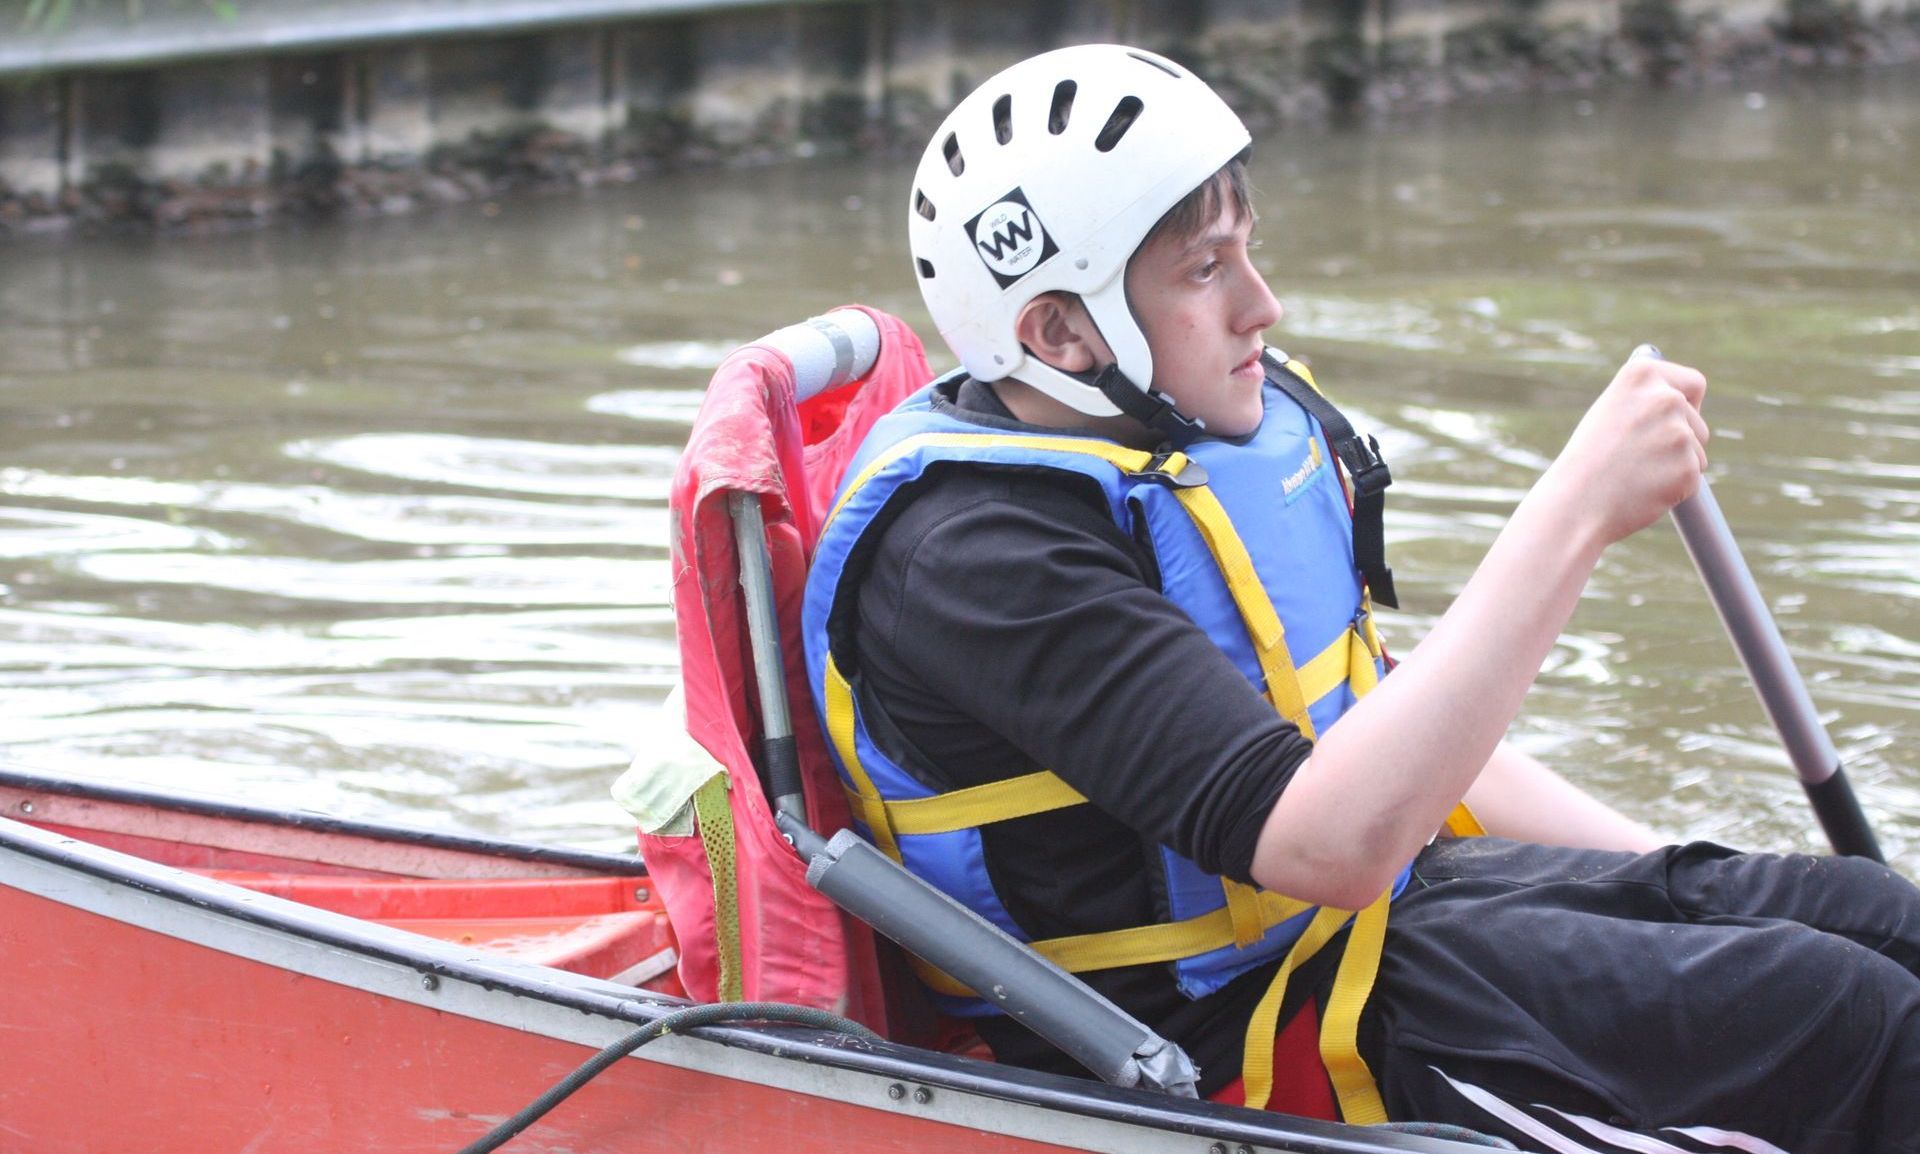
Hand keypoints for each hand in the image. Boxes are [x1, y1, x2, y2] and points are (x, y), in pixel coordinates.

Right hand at [1545, 355, 1709, 549]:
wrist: (1575, 504)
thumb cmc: (1588, 460)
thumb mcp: (1609, 412)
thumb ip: (1646, 401)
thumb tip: (1680, 402)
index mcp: (1642, 375)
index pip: (1693, 383)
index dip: (1686, 404)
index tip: (1670, 421)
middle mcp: (1665, 398)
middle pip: (1698, 422)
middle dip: (1679, 441)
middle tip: (1639, 458)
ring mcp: (1679, 433)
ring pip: (1697, 451)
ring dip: (1676, 464)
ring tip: (1635, 473)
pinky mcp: (1688, 467)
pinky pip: (1692, 478)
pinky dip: (1673, 488)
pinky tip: (1642, 489)